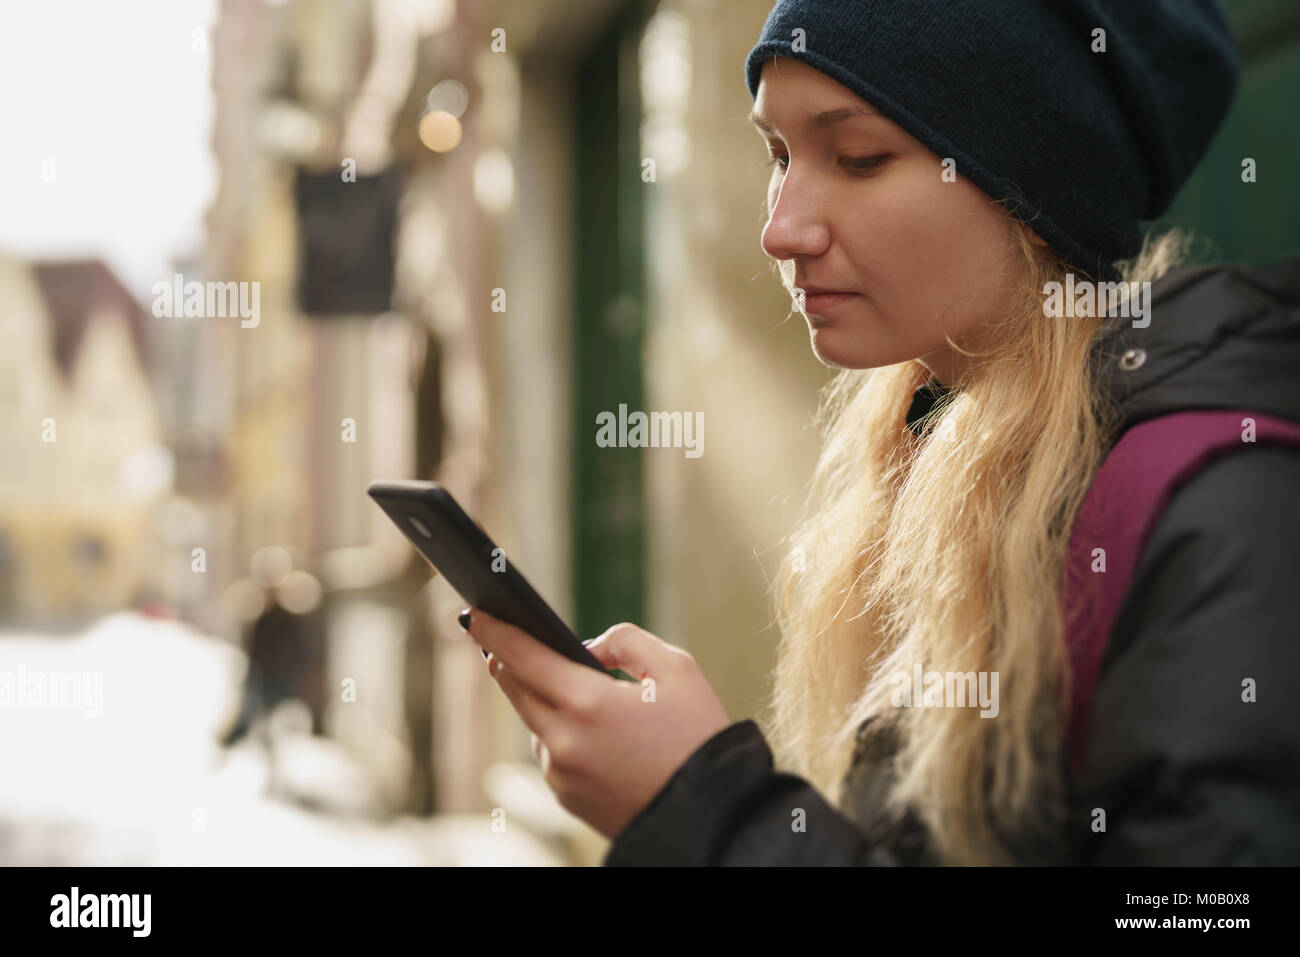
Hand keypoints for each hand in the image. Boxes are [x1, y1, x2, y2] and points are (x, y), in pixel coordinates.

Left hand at [462, 609, 731, 839]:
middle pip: (516, 688)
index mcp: (587, 703)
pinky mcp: (566, 799)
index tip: (474, 614)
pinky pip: (550, 753)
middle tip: (507, 638)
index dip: (494, 631)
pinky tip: (591, 729)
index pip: (521, 656)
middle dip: (510, 661)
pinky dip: (560, 733)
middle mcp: (562, 741)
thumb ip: (625, 641)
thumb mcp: (676, 668)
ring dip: (543, 699)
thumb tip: (587, 648)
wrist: (712, 815)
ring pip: (534, 722)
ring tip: (571, 686)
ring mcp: (560, 775)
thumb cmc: (699, 737)